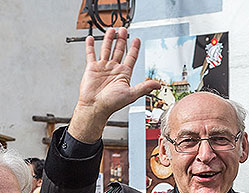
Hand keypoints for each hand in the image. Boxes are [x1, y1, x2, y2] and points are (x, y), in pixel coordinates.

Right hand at [69, 27, 159, 142]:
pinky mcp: (92, 68)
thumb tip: (158, 85)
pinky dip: (90, 46)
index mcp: (124, 75)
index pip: (131, 58)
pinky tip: (91, 39)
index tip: (137, 40)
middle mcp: (114, 70)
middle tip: (124, 30)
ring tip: (112, 30)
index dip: (134, 48)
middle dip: (122, 40)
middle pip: (119, 50)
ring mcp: (103, 68)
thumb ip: (144, 87)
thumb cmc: (111, 104)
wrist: (95, 107)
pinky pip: (91, 54)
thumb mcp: (131, 94)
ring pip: (107, 49)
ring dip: (109, 39)